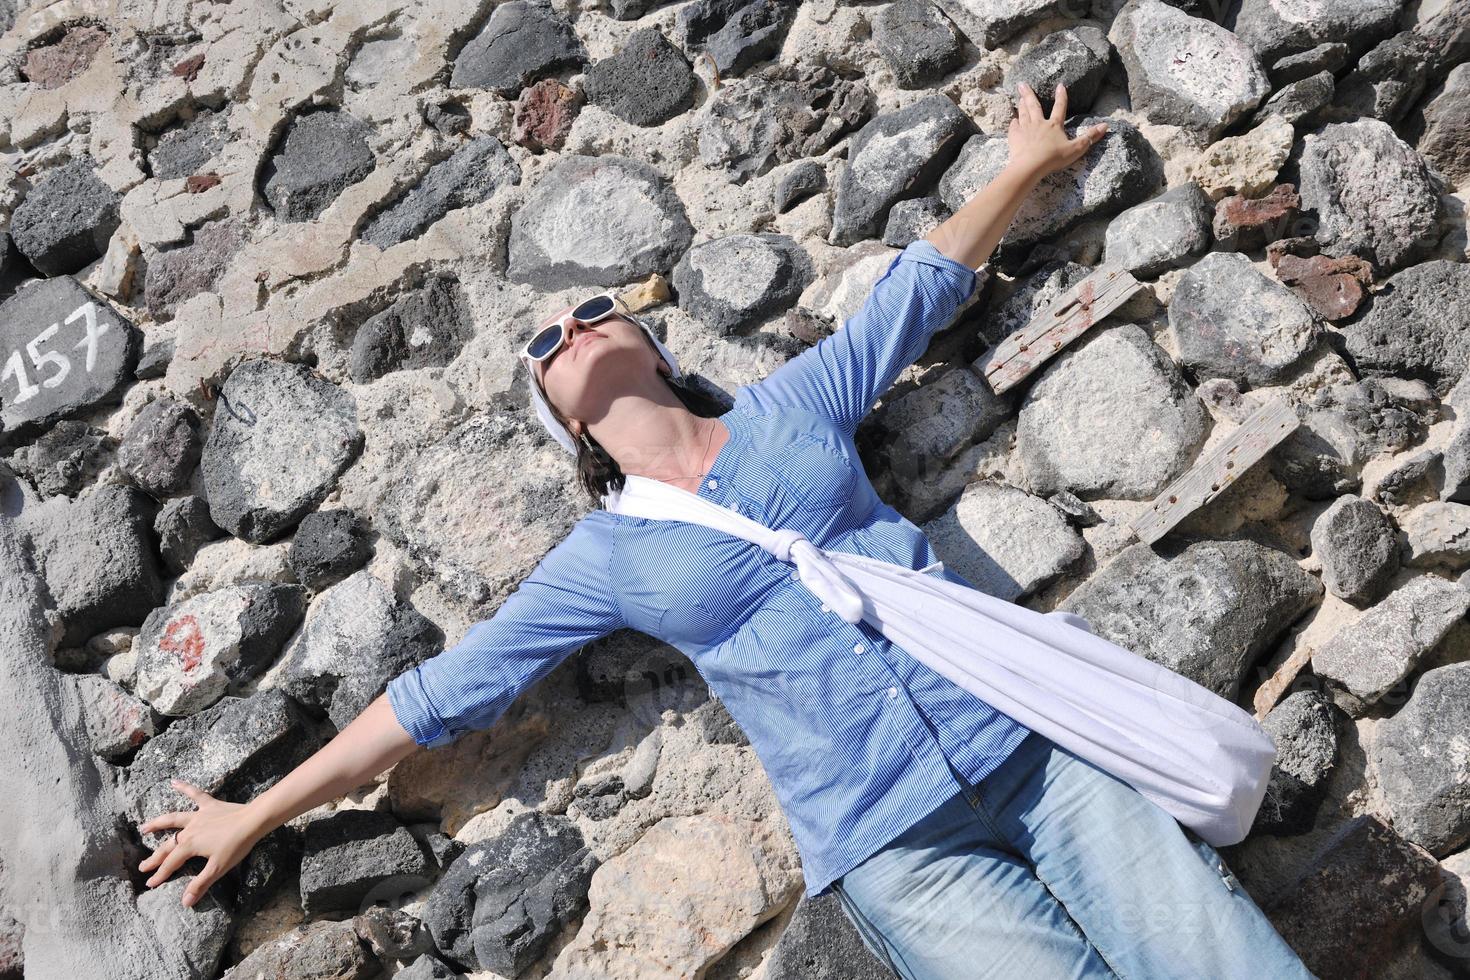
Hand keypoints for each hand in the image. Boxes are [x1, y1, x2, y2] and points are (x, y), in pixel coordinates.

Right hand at [137, 778, 262, 907]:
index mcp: (189, 846)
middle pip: (168, 845)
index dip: (160, 875)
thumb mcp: (218, 868)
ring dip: (157, 823)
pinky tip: (173, 781)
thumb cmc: (237, 845)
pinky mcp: (209, 805)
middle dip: (154, 857)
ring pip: (173, 819)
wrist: (253, 820)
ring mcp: (198, 816)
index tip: (149, 884)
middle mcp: (189, 830)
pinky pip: (195, 794)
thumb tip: (185, 902)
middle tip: (142, 866)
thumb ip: (200, 884)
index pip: (170, 864)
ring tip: (143, 828)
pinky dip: (184, 787)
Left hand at [1006, 81, 1108, 180]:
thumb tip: (1106, 126)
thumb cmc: (1054, 158)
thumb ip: (1089, 137)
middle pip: (1034, 105)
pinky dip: (1013, 123)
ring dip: (1021, 105)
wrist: (1030, 166)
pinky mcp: (1015, 138)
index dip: (1061, 96)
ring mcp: (1025, 129)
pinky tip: (1013, 120)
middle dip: (1028, 94)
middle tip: (1022, 83)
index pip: (1060, 107)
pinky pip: (1013, 127)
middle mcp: (1039, 123)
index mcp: (1054, 125)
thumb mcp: (1076, 148)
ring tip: (1019, 97)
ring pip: (1023, 113)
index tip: (1060, 85)